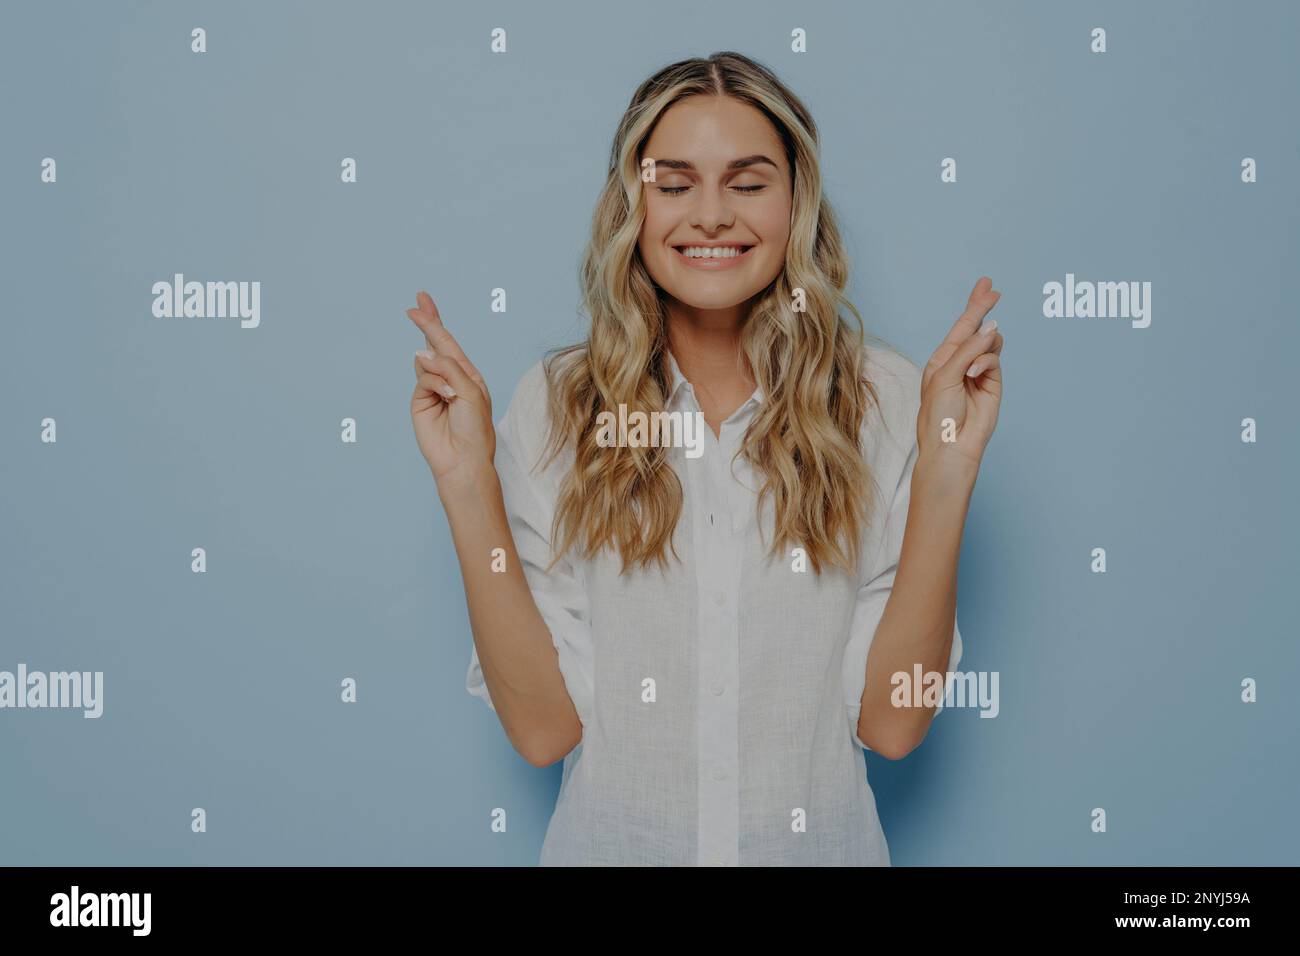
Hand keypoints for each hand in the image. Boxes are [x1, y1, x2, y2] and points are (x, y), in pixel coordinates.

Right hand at [406, 291, 495, 486]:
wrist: (463, 459)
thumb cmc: (475, 428)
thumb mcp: (471, 392)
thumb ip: (449, 368)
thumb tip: (421, 354)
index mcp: (467, 375)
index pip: (448, 342)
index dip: (434, 321)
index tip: (422, 300)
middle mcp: (449, 379)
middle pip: (434, 345)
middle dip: (427, 323)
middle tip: (416, 303)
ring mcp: (433, 389)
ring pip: (427, 364)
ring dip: (439, 372)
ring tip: (452, 394)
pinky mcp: (420, 401)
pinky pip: (423, 380)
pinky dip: (435, 384)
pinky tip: (446, 397)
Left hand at [917, 277, 1004, 476]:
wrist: (951, 444)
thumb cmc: (938, 413)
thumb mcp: (944, 375)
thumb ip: (967, 350)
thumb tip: (990, 329)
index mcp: (942, 359)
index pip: (961, 326)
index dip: (974, 305)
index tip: (986, 284)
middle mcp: (961, 362)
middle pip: (978, 328)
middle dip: (983, 309)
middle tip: (993, 291)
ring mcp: (978, 372)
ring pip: (990, 342)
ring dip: (982, 345)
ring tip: (969, 365)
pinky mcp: (993, 382)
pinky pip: (994, 359)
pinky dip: (985, 361)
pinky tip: (973, 374)